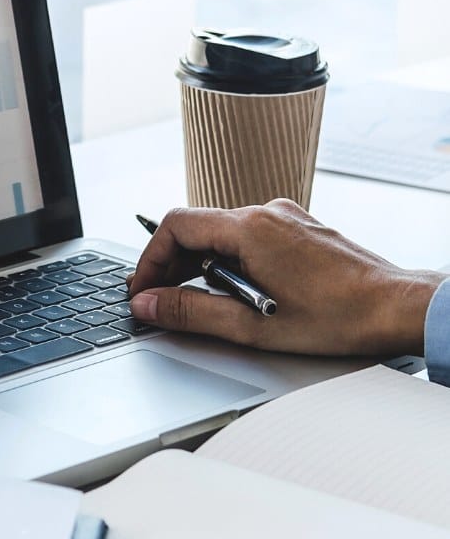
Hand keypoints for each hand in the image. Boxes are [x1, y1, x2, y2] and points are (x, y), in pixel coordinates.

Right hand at [128, 198, 443, 357]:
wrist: (395, 307)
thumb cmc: (338, 317)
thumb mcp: (252, 326)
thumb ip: (191, 313)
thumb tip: (149, 305)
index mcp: (250, 228)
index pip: (176, 226)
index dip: (150, 259)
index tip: (143, 289)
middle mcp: (266, 212)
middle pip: (197, 228)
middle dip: (174, 267)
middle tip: (164, 303)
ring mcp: (285, 218)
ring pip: (223, 234)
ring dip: (205, 267)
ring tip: (212, 306)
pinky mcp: (299, 229)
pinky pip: (249, 237)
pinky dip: (233, 262)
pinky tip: (245, 294)